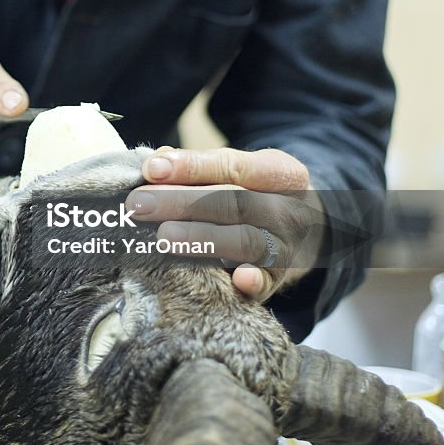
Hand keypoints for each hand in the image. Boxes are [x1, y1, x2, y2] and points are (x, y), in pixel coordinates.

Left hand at [126, 146, 325, 300]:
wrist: (305, 230)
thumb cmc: (256, 194)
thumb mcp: (242, 171)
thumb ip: (200, 166)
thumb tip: (158, 162)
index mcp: (282, 172)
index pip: (234, 166)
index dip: (191, 167)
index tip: (152, 169)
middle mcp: (289, 209)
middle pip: (234, 203)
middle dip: (182, 202)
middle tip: (139, 205)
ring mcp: (288, 246)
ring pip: (245, 241)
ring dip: (202, 239)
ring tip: (163, 236)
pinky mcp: (281, 279)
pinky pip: (268, 282)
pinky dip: (254, 281)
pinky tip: (236, 279)